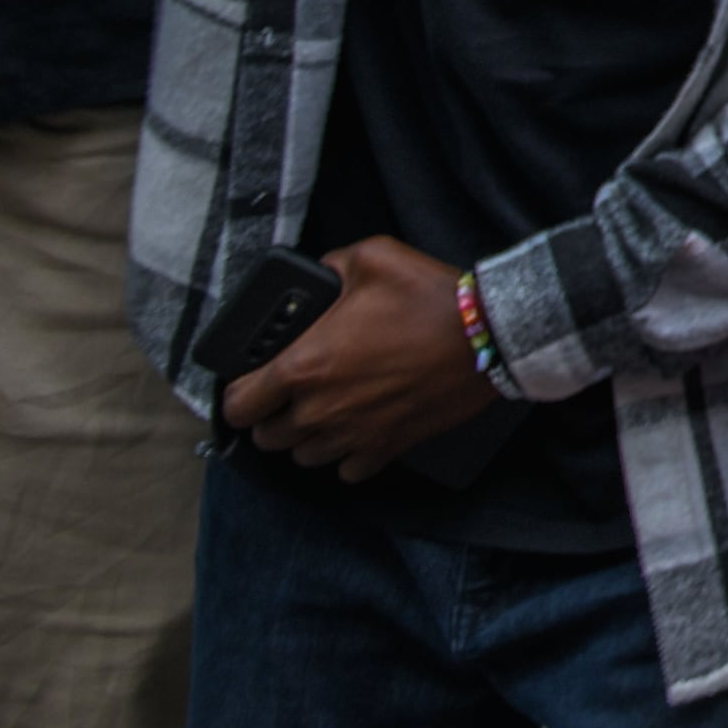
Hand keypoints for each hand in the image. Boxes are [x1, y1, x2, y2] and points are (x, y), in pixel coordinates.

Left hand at [222, 236, 497, 479]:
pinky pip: (347, 471)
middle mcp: (319, 410)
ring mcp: (353, 435)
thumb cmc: (431, 297)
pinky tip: (359, 430)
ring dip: (308, 437)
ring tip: (327, 411)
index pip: (236, 406)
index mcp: (303, 366)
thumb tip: (319, 275)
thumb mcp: (374, 257)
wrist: (490, 335)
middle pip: (266, 438)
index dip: (239, 393)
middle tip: (294, 391)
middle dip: (273, 415)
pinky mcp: (386, 448)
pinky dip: (347, 455)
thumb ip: (331, 265)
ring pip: (303, 457)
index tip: (253, 383)